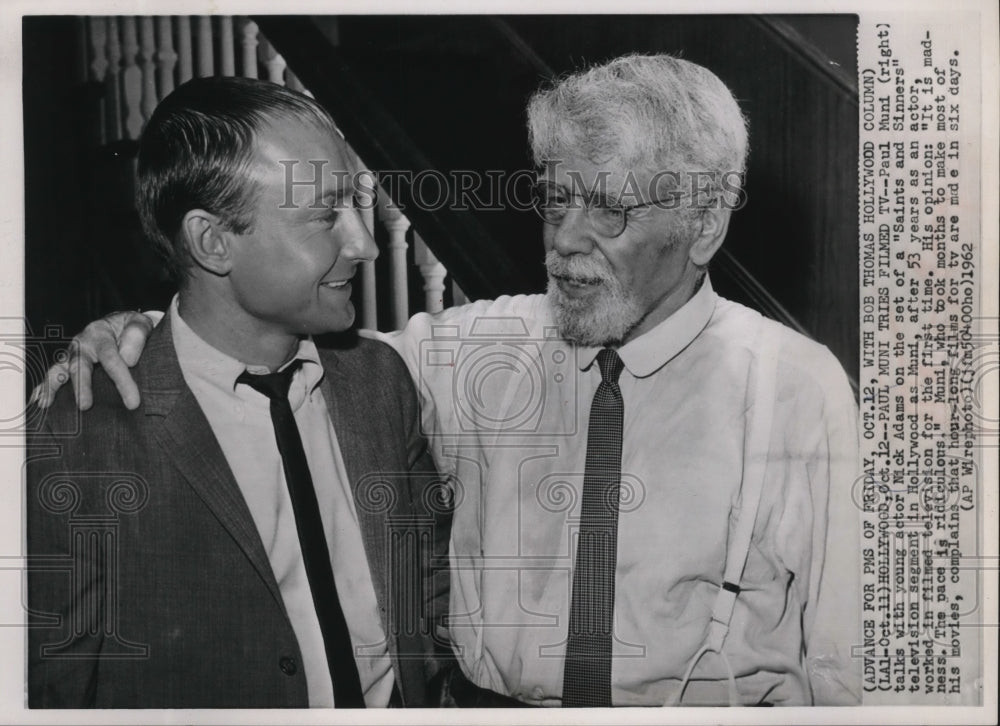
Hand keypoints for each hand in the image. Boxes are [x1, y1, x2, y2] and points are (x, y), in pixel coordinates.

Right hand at [30, 311, 154, 409]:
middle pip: (79, 365)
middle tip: (84, 406)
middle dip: (81, 386)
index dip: (122, 381)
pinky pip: (54, 374)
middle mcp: (81, 343)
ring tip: (47, 403)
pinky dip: (45, 387)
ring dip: (53, 387)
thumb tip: (127, 359)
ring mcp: (72, 353)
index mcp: (100, 333)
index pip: (112, 359)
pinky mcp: (67, 362)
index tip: (132, 402)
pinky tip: (40, 400)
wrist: (120, 323)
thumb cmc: (130, 327)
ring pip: (59, 369)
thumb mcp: (140, 323)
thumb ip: (136, 337)